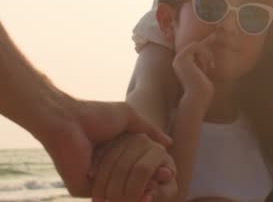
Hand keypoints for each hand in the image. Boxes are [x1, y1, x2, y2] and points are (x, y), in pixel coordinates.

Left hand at [39, 99, 171, 196]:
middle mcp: (105, 169)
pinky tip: (134, 189)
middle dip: (147, 184)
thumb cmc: (96, 115)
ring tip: (150, 186)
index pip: (138, 169)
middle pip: (130, 183)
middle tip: (163, 181)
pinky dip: (119, 193)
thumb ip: (149, 130)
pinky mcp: (81, 189)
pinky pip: (104, 196)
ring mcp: (93, 181)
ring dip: (134, 189)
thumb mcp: (129, 118)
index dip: (153, 172)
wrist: (67, 121)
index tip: (168, 173)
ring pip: (118, 192)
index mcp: (115, 154)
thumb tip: (169, 143)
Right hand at [172, 33, 216, 102]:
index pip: (194, 48)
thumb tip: (210, 57)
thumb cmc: (203, 88)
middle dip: (207, 51)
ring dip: (206, 54)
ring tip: (210, 66)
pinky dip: (204, 54)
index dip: (205, 41)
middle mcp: (178, 60)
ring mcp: (178, 58)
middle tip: (212, 65)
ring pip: (196, 45)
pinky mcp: (182, 57)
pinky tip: (206, 66)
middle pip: (195, 44)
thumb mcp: (205, 71)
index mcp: (183, 64)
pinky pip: (196, 46)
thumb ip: (204, 62)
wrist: (198, 96)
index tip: (215, 35)